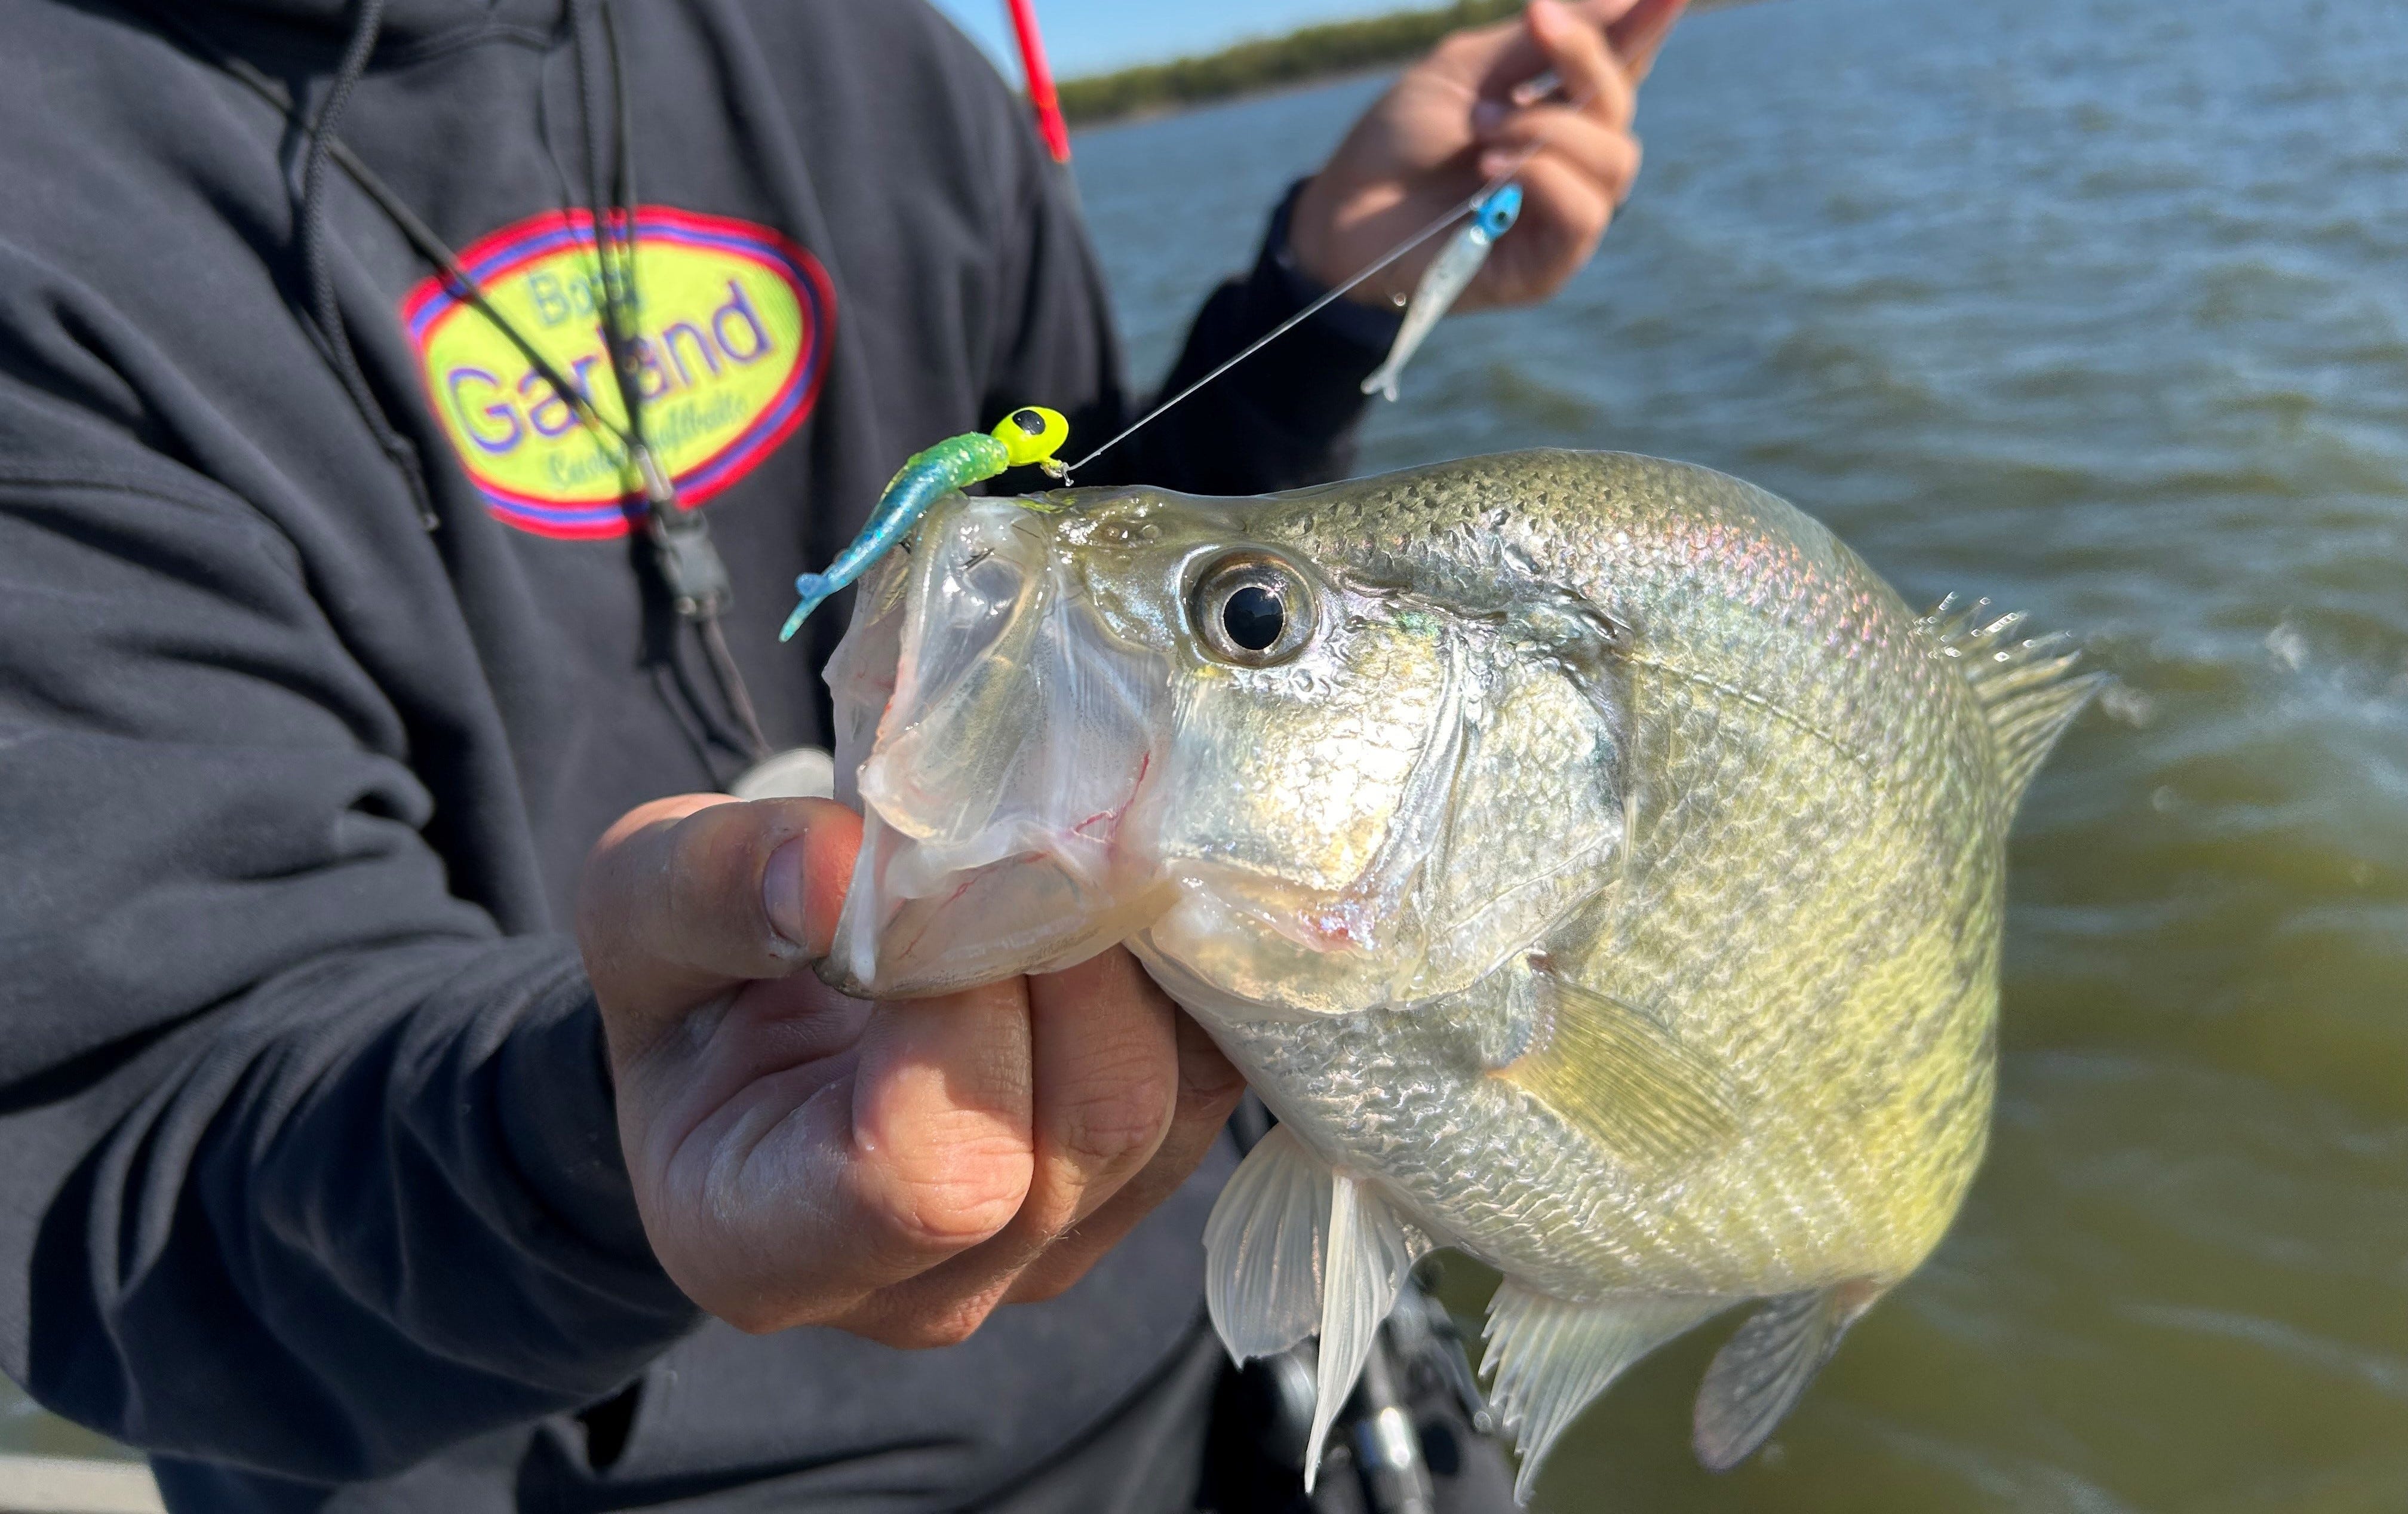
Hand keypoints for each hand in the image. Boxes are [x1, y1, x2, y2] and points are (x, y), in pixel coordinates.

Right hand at [575, 795, 1244, 1343]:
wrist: (747, 1040)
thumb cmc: (690, 986)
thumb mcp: (638, 906)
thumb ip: (710, 887)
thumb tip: (838, 869)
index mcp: (759, 1246)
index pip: (924, 1174)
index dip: (962, 1009)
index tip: (933, 880)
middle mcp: (919, 1291)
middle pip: (1081, 1129)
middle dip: (1074, 959)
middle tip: (1034, 830)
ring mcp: (1044, 1256)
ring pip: (1166, 1107)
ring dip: (1139, 959)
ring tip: (1070, 855)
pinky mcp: (1134, 1194)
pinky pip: (1216, 1083)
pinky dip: (1185, 981)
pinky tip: (1120, 905)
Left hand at [1289, 0, 1686, 311]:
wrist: (1342, 210)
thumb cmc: (1396, 140)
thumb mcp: (1467, 70)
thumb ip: (1543, 42)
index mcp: (1555, 109)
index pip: (1621, 67)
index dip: (1647, 27)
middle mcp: (1570, 162)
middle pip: (1621, 109)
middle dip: (1584, 64)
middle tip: (1526, 38)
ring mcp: (1562, 216)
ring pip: (1614, 162)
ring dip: (1549, 130)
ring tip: (1483, 131)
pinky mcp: (1546, 267)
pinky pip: (1584, 216)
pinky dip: (1543, 178)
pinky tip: (1494, 170)